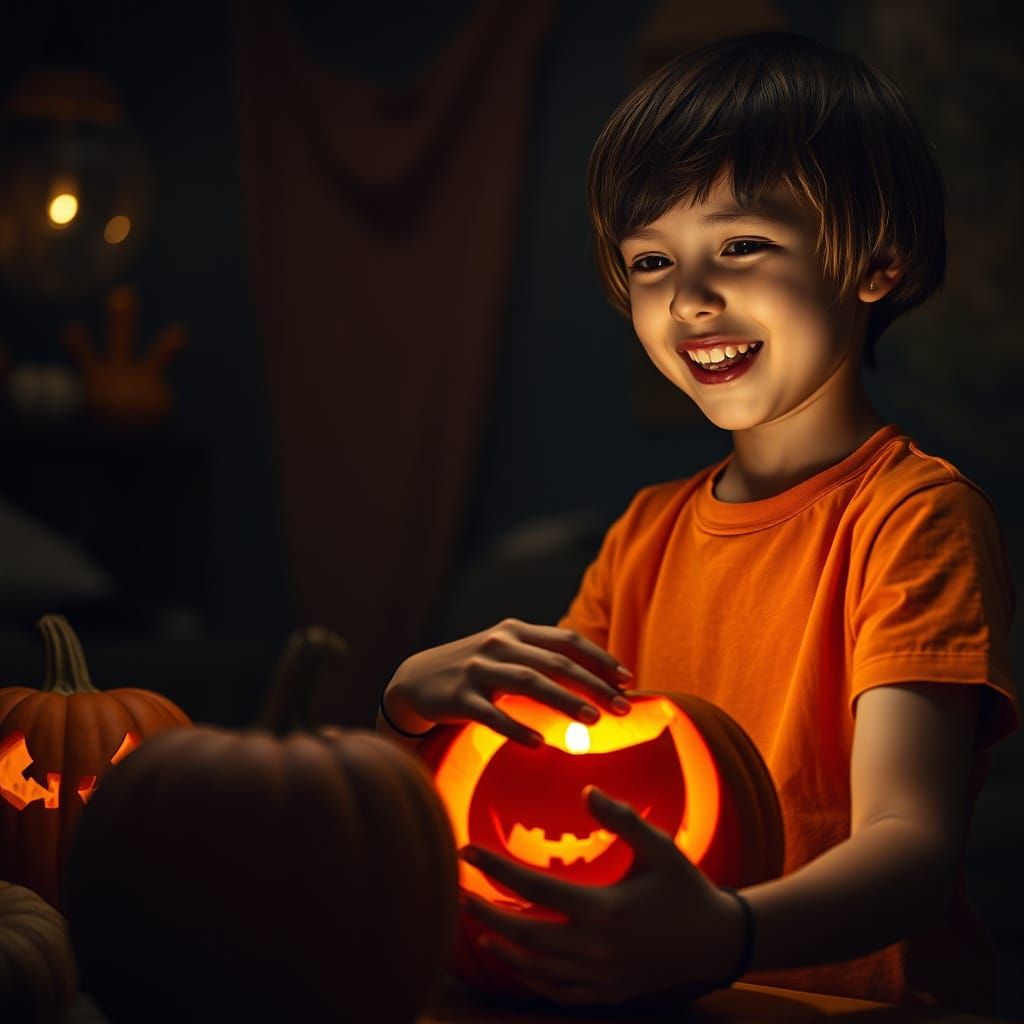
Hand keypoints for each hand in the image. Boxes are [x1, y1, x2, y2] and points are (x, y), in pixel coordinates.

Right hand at [382, 619, 632, 745]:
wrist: (414, 680)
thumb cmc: (474, 670)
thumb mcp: (506, 653)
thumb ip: (541, 657)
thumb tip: (594, 677)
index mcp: (515, 631)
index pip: (567, 640)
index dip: (600, 658)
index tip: (628, 679)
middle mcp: (499, 644)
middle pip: (555, 661)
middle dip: (593, 684)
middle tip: (622, 708)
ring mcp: (478, 669)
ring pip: (529, 682)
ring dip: (564, 700)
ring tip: (593, 721)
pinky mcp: (458, 697)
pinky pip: (492, 714)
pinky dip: (517, 728)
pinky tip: (539, 744)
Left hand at [459, 786, 743, 1004]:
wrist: (717, 941)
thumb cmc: (686, 887)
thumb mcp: (659, 846)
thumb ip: (621, 818)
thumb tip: (586, 790)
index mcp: (604, 910)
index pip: (533, 888)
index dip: (495, 869)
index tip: (468, 852)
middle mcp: (596, 949)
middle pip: (523, 935)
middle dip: (486, 914)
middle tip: (459, 893)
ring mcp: (600, 977)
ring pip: (535, 969)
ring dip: (503, 949)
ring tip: (479, 927)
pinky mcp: (607, 993)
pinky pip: (557, 992)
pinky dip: (530, 979)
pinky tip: (516, 962)